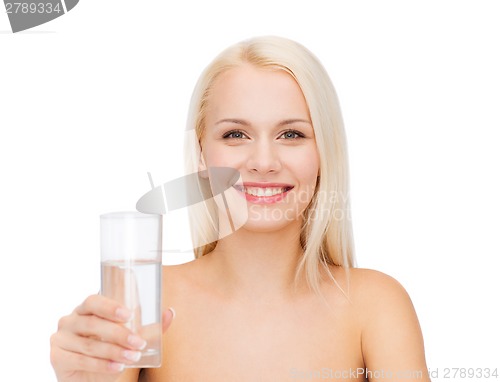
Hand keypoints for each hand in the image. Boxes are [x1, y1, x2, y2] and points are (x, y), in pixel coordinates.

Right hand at [50, 294, 174, 381]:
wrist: (93, 378)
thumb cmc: (111, 351)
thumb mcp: (130, 339)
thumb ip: (149, 328)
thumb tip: (170, 312)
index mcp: (86, 308)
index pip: (94, 301)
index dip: (110, 307)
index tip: (129, 314)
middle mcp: (70, 320)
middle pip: (93, 324)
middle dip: (119, 334)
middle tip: (138, 343)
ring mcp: (60, 338)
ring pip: (90, 344)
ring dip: (114, 352)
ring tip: (133, 358)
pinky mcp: (56, 357)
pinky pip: (80, 360)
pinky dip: (102, 365)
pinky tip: (117, 368)